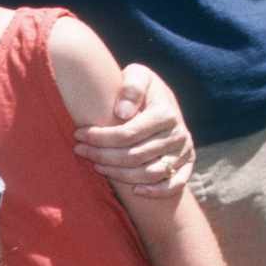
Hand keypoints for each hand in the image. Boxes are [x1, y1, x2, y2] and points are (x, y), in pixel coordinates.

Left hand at [73, 64, 194, 197]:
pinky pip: (174, 185)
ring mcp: (184, 151)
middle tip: (80, 150)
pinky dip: (156, 191)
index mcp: (165, 113)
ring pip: (150, 173)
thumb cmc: (142, 87)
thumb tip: (122, 113)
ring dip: (120, 175)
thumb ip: (131, 87)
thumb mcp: (138, 74)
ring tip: (96, 166)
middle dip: (103, 155)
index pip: (128, 134)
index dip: (101, 137)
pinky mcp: (187, 164)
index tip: (79, 134)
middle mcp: (178, 134)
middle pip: (135, 156)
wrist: (163, 98)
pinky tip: (134, 191)